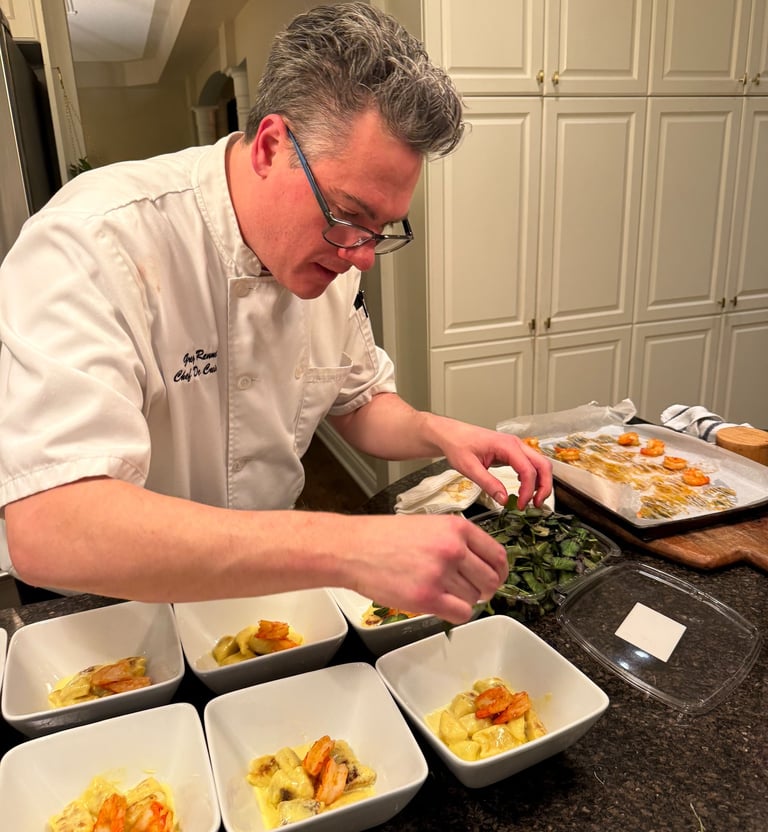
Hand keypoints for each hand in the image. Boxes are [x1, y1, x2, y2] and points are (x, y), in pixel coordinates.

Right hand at [346, 513, 508, 623]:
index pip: (497, 554)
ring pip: (474, 598)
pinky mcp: (428, 597)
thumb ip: (456, 541)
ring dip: (463, 600)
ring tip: (443, 592)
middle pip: (490, 580)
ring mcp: (441, 573)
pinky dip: (456, 613)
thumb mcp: (429, 526)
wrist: (354, 548)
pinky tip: (441, 604)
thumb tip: (481, 565)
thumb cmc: (385, 537)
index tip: (497, 578)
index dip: (500, 571)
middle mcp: (453, 549)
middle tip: (471, 591)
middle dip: (484, 589)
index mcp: (456, 528)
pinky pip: (461, 613)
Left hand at [432, 418, 552, 508]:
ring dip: (540, 483)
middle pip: (543, 465)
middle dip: (544, 486)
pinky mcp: (512, 452)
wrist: (451, 434)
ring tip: (531, 500)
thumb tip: (504, 499)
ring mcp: (515, 447)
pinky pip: (529, 465)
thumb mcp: (469, 467)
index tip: (521, 505)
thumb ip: (488, 483)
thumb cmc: (458, 445)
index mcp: (507, 446)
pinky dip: (532, 478)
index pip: (528, 470)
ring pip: (539, 464)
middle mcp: (515, 444)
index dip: (528, 490)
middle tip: (536, 504)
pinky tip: (523, 490)